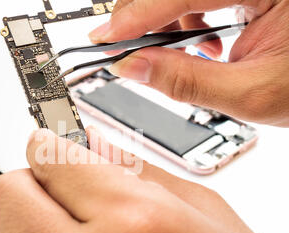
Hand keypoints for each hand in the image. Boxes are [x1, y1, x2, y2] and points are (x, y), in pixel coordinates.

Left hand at [0, 128, 288, 232]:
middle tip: (54, 183)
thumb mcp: (198, 208)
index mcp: (135, 222)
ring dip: (20, 222)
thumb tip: (85, 138)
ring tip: (60, 225)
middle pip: (5, 195)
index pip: (49, 155)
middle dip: (27, 179)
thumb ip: (130, 166)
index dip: (49, 141)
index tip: (52, 141)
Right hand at [89, 0, 288, 126]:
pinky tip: (206, 43)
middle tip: (126, 48)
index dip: (139, 16)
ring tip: (186, 55)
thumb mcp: (249, 93)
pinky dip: (189, 19)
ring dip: (169, 20)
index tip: (107, 38)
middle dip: (146, 16)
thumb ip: (187, 82)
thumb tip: (135, 69)